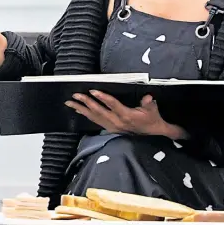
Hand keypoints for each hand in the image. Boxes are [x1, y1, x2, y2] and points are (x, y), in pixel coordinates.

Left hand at [65, 90, 188, 138]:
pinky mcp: (110, 128)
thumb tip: (148, 97)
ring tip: (71, 102)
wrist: (153, 133)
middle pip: (98, 111)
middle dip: (86, 102)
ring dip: (82, 109)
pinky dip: (86, 115)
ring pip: (94, 117)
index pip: (112, 105)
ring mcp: (112, 126)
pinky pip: (95, 121)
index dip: (102, 97)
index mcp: (126, 115)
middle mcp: (117, 122)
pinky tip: (79, 110)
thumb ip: (148, 103)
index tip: (92, 91)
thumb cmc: (152, 119)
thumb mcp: (153, 110)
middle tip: (75, 95)